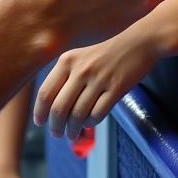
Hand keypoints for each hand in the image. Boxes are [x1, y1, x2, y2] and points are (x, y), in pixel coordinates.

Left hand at [34, 27, 157, 136]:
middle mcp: (80, 70)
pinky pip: (97, 114)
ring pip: (78, 115)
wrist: (138, 42)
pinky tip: (89, 123)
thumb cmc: (106, 53)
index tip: (39, 123)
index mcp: (67, 61)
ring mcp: (98, 79)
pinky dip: (91, 123)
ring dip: (73, 129)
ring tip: (72, 134)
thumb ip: (65, 77)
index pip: (46, 93)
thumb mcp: (80, 58)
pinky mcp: (116, 89)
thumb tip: (51, 106)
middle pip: (59, 108)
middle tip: (57, 134)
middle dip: (56, 126)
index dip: (40, 112)